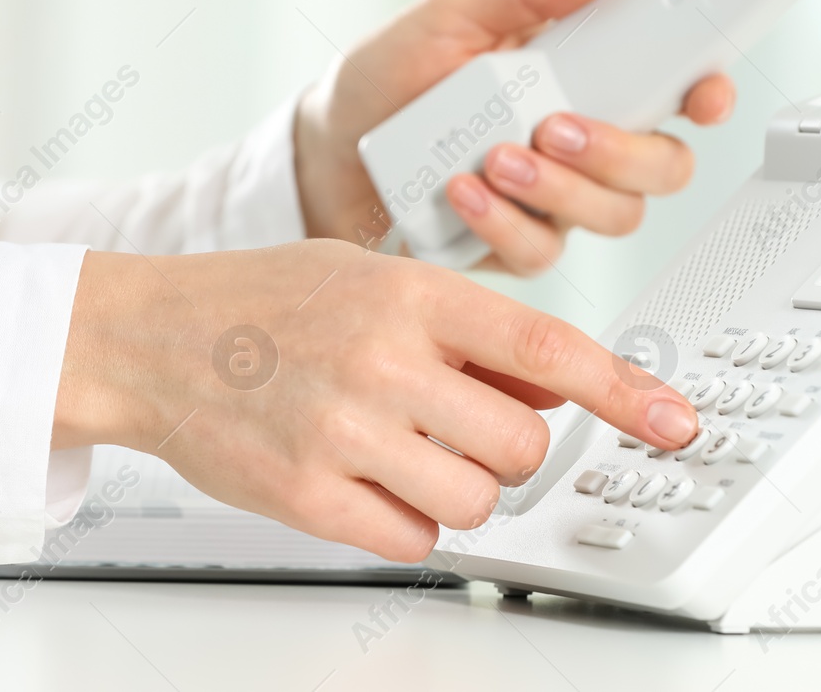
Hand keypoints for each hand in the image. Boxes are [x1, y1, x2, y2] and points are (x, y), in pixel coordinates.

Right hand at [53, 241, 699, 560]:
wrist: (147, 337)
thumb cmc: (264, 300)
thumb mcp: (374, 280)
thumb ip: (470, 333)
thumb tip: (557, 383)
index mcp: (411, 296)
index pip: (547, 345)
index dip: (622, 388)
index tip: (673, 420)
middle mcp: (384, 360)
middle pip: (522, 444)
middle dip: (510, 448)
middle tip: (462, 429)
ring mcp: (343, 432)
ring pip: (474, 500)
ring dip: (456, 489)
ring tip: (399, 450)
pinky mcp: (305, 496)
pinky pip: (410, 540)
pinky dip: (403, 522)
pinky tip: (362, 481)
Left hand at [294, 0, 735, 273]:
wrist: (327, 148)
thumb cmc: (392, 77)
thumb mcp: (453, 15)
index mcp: (585, 78)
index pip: (675, 89)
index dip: (707, 94)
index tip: (704, 94)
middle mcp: (582, 143)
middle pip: (662, 167)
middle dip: (622, 153)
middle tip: (558, 129)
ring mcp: (554, 200)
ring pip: (612, 216)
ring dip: (561, 190)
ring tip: (497, 158)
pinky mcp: (513, 243)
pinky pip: (542, 252)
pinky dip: (504, 223)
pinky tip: (462, 192)